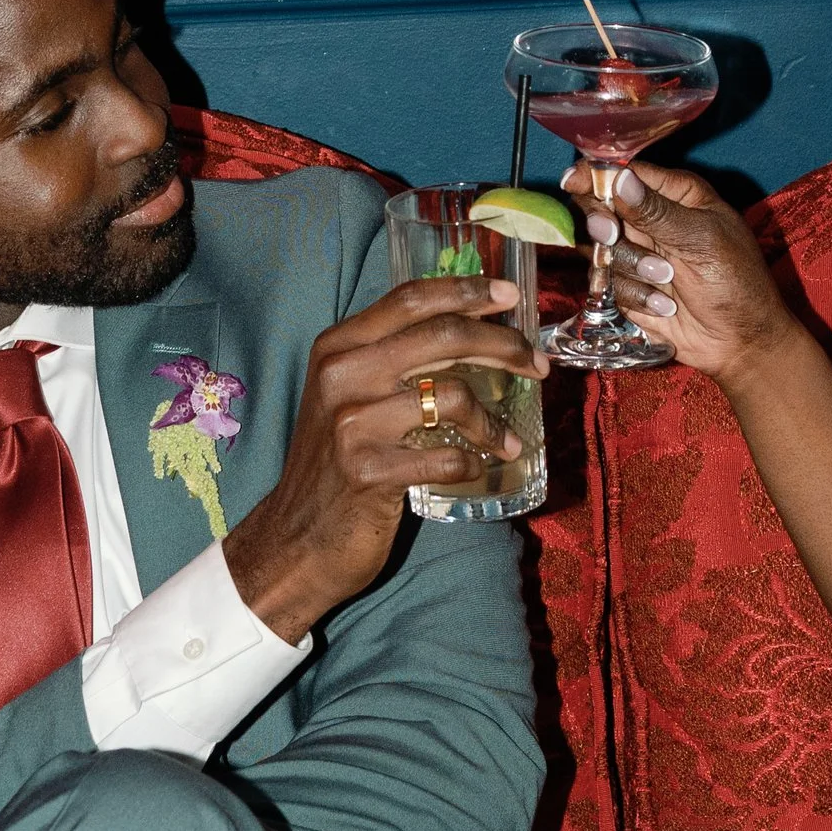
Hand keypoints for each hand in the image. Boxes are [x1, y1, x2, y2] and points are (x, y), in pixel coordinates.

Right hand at [220, 275, 541, 640]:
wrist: (294, 539)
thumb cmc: (334, 463)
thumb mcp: (347, 395)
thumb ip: (390, 359)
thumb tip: (470, 330)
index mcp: (337, 346)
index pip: (411, 299)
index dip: (466, 291)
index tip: (511, 295)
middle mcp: (342, 374)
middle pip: (442, 336)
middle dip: (502, 345)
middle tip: (537, 364)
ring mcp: (353, 424)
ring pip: (451, 396)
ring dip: (492, 421)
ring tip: (508, 440)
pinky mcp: (368, 472)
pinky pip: (446, 458)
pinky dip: (471, 463)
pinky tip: (475, 469)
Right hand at [566, 162, 795, 390]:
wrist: (740, 342)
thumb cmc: (735, 282)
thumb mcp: (701, 241)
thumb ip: (656, 212)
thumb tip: (618, 178)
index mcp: (677, 195)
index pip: (626, 174)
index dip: (597, 175)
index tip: (572, 181)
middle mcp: (653, 219)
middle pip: (601, 207)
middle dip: (606, 226)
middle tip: (612, 234)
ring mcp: (639, 253)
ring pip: (601, 248)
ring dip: (632, 267)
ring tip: (667, 281)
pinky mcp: (629, 286)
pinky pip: (608, 283)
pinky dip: (635, 294)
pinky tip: (664, 306)